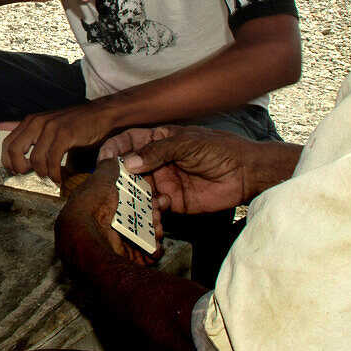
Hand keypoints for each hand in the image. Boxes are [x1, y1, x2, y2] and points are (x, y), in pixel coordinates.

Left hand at [0, 101, 116, 183]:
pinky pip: (53, 160)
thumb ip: (24, 128)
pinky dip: (55, 173)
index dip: (8, 160)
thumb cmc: (72, 123)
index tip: (17, 170)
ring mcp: (51, 128)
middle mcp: (37, 123)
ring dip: (41, 172)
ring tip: (48, 176)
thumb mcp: (45, 123)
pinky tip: (58, 177)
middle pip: (15, 150)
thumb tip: (0, 126)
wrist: (99, 114)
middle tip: (29, 174)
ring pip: (35, 158)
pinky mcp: (65, 135)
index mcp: (30, 121)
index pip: (7, 142)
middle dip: (19, 167)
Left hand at [55, 157, 162, 267]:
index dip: (147, 198)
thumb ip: (110, 167)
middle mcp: (112, 223)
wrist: (86, 234)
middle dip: (155, 214)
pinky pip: (148, 253)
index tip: (157, 197)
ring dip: (156, 231)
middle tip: (158, 213)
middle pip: (143, 217)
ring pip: (148, 235)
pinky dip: (154, 249)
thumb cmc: (91, 204)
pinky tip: (154, 244)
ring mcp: (120, 241)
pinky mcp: (127, 257)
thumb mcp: (101, 178)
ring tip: (157, 228)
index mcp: (106, 205)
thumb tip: (113, 156)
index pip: (132, 201)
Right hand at [99, 125, 255, 214]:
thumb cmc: (220, 149)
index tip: (104, 158)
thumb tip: (129, 163)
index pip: (129, 142)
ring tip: (133, 201)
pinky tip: (157, 209)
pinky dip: (150, 209)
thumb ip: (157, 152)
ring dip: (133, 195)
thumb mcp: (186, 144)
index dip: (115, 148)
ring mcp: (164, 182)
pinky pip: (154, 206)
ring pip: (139, 189)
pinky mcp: (174, 201)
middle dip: (120, 176)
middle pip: (129, 168)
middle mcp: (157, 162)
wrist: (246, 173)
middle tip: (113, 186)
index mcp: (159, 141)